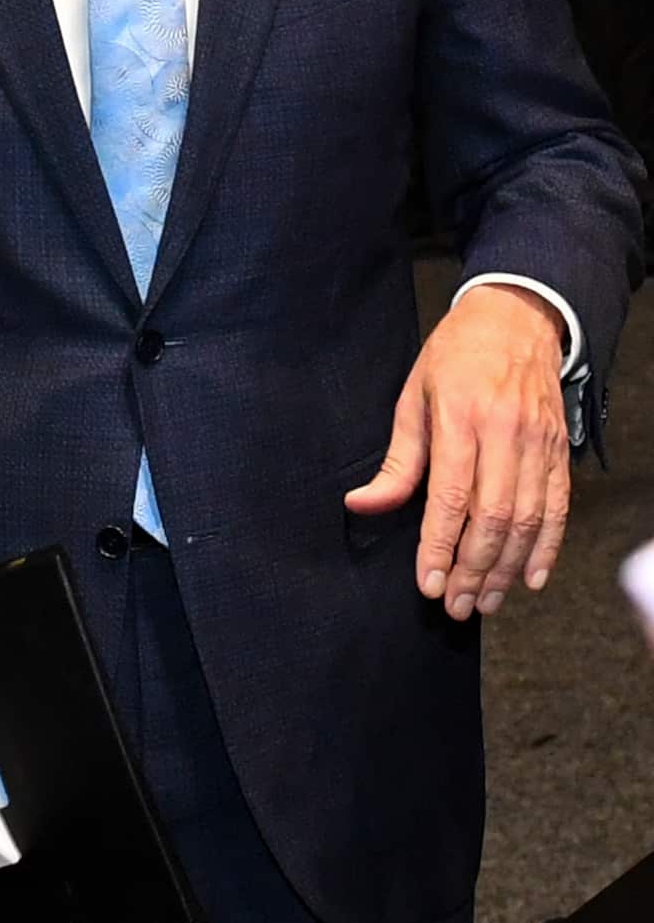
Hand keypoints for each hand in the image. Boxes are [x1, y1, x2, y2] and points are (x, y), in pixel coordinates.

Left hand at [344, 284, 568, 620]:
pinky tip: (529, 579)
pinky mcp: (560, 449)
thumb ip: (397, 460)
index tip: (429, 584)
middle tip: (458, 607)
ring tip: (486, 602)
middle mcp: (505, 432)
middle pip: (492, 516)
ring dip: (505, 568)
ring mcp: (538, 442)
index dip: (439, 547)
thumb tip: (362, 505)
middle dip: (473, 570)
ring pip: (527, 519)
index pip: (450, 497)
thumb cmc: (455, 355)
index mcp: (460, 416)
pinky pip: (557, 507)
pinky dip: (547, 548)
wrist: (516, 316)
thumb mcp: (412, 395)